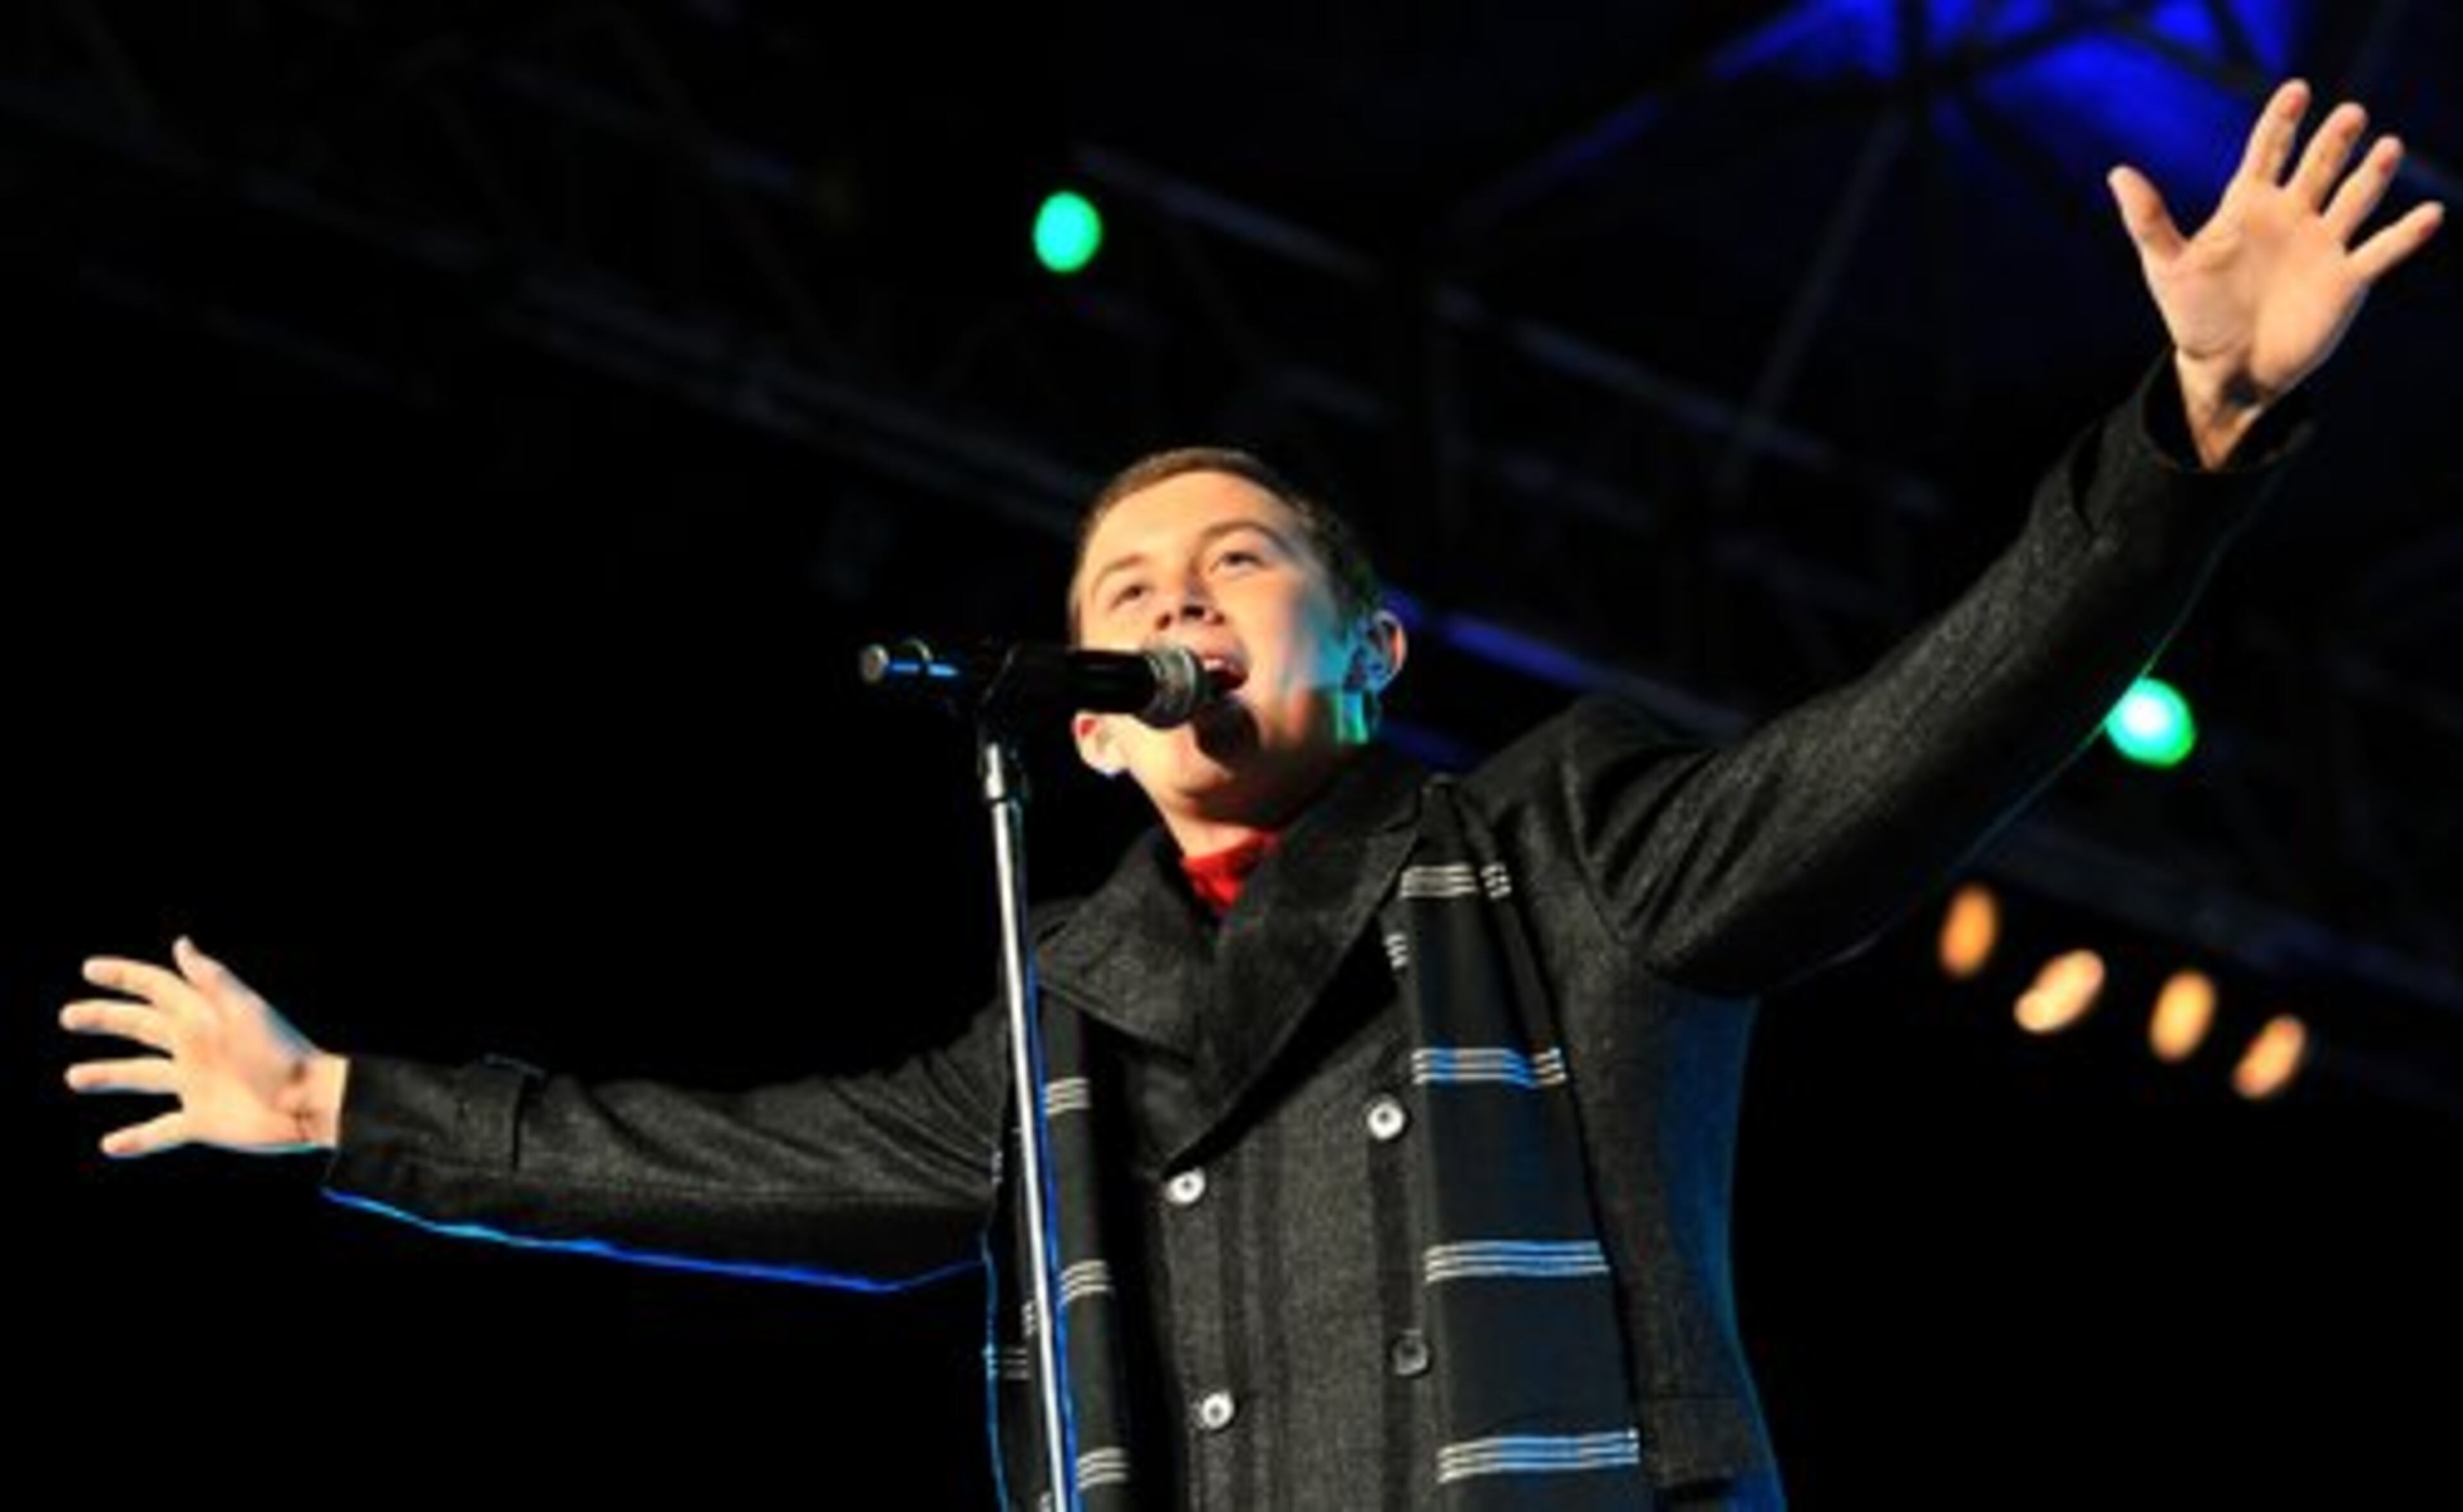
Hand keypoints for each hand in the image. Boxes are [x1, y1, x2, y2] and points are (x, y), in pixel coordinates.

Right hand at [61, 936, 346, 1157]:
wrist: (310, 1104)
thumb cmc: (281, 1053)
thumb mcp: (245, 1011)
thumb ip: (212, 980)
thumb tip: (180, 943)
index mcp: (204, 1017)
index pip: (157, 989)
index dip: (125, 977)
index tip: (89, 969)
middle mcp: (195, 1047)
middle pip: (140, 1027)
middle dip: (105, 1019)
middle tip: (69, 1016)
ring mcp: (196, 1084)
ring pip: (142, 1076)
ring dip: (108, 1075)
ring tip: (74, 1077)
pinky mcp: (201, 1120)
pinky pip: (160, 1130)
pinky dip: (136, 1139)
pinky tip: (110, 1145)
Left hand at [2108, 77, 2444, 467]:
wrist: (2225, 371)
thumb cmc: (2193, 318)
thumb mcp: (2165, 267)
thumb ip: (2147, 220)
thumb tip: (2117, 172)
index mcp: (2248, 208)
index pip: (2267, 152)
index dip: (2281, 122)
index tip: (2297, 90)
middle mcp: (2291, 218)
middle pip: (2317, 167)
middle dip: (2333, 140)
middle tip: (2350, 114)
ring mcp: (2322, 245)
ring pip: (2354, 198)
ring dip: (2372, 175)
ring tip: (2388, 146)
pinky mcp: (2347, 279)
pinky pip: (2382, 250)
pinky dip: (2406, 234)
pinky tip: (2430, 214)